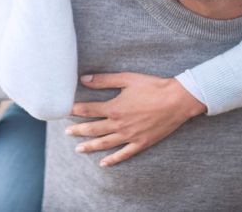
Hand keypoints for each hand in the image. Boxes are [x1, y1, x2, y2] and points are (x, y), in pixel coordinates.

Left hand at [67, 72, 206, 166]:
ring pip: (105, 144)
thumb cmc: (152, 86)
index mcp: (115, 108)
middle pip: (93, 129)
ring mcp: (130, 136)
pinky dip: (113, 159)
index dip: (75, 110)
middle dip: (78, 131)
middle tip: (66, 133)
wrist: (177, 100)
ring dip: (90, 147)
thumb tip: (84, 79)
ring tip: (78, 150)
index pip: (88, 110)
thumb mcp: (126, 79)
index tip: (64, 110)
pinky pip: (124, 154)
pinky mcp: (141, 143)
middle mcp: (119, 124)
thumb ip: (104, 80)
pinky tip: (104, 163)